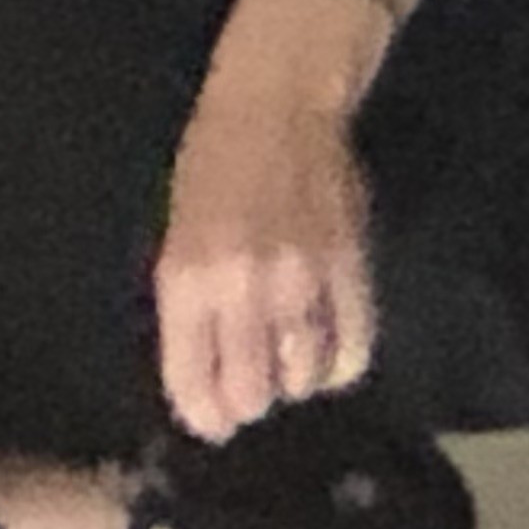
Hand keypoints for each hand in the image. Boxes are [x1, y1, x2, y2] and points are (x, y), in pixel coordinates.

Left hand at [152, 93, 377, 442]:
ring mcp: (302, 280)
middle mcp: (244, 290)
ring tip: (289, 364)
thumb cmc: (212, 166)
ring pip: (303, 377)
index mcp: (189, 281)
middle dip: (248, 402)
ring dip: (293, 381)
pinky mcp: (350, 267)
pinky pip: (353, 347)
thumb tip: (208, 379)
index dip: (205, 417)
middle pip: (252, 393)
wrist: (277, 105)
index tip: (214, 423)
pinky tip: (328, 356)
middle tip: (252, 389)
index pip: (194, 383)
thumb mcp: (176, 237)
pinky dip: (339, 365)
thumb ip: (190, 309)